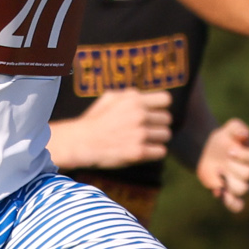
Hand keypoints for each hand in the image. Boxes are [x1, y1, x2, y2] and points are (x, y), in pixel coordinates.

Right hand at [50, 90, 172, 170]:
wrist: (82, 142)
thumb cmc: (95, 119)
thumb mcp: (109, 97)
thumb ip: (130, 95)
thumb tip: (147, 97)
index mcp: (134, 99)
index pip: (166, 100)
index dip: (160, 108)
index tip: (153, 114)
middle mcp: (139, 114)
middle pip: (167, 119)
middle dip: (157, 124)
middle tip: (144, 130)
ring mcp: (140, 134)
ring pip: (166, 135)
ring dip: (156, 139)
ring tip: (143, 141)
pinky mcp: (138, 152)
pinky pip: (161, 151)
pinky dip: (154, 153)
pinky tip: (142, 151)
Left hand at [195, 118, 248, 212]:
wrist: (208, 154)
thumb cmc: (223, 140)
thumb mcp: (228, 129)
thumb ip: (237, 128)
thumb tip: (245, 134)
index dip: (245, 156)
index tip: (229, 151)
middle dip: (232, 167)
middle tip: (222, 161)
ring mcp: (247, 185)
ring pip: (243, 190)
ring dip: (227, 181)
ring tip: (218, 172)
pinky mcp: (234, 196)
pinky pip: (238, 206)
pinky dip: (229, 202)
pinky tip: (219, 192)